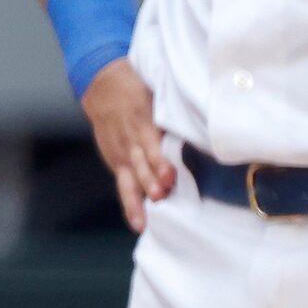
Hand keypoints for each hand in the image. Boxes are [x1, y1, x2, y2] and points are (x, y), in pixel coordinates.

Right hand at [81, 58, 173, 231]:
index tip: (169, 176)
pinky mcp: (115, 161)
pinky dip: (130, 203)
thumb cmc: (137, 88)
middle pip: (140, 164)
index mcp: (142, 120)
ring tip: (144, 220)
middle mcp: (130, 140)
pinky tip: (138, 221)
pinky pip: (123, 185)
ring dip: (137, 199)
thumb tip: (204, 121)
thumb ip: (172, 109)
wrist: (102, 85)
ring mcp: (120, 153)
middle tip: (160, 195)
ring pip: (129, 180)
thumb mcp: (154, 90)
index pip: (150, 145)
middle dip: (149, 181)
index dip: (160, 162)